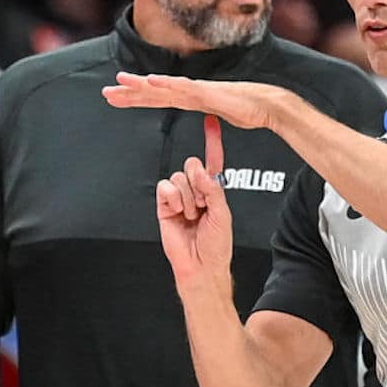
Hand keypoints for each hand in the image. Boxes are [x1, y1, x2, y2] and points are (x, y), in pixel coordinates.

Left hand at [102, 72, 284, 130]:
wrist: (269, 106)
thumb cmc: (250, 111)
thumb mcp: (223, 116)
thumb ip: (212, 114)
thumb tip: (210, 117)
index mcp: (192, 98)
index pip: (159, 99)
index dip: (137, 99)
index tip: (117, 99)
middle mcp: (191, 91)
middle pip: (155, 92)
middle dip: (129, 92)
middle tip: (106, 93)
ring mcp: (198, 89)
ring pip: (164, 87)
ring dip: (141, 84)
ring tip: (120, 81)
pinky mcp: (208, 92)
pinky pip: (183, 87)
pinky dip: (166, 83)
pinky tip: (151, 81)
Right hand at [155, 115, 233, 283]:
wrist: (200, 265)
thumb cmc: (216, 244)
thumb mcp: (223, 213)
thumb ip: (212, 188)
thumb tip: (198, 168)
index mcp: (213, 190)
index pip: (212, 160)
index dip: (212, 141)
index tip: (211, 122)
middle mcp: (195, 190)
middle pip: (191, 165)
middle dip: (198, 185)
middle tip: (202, 207)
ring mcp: (179, 197)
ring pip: (178, 178)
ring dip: (187, 199)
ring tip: (191, 216)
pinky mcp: (164, 205)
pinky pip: (165, 187)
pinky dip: (172, 199)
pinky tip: (177, 213)